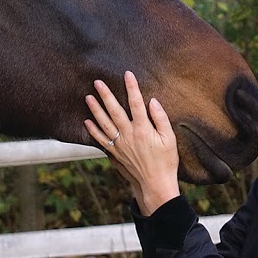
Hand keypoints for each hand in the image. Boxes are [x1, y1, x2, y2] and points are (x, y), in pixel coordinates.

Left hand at [84, 71, 180, 214]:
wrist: (156, 184)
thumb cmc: (166, 161)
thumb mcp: (170, 138)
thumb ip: (160, 118)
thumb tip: (152, 101)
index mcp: (143, 129)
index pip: (136, 103)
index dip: (131, 87)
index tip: (127, 74)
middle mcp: (129, 135)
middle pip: (114, 110)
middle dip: (106, 95)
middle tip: (97, 82)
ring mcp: (120, 144)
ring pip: (104, 123)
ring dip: (95, 109)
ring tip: (88, 97)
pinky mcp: (115, 153)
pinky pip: (101, 140)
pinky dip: (93, 130)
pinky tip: (87, 121)